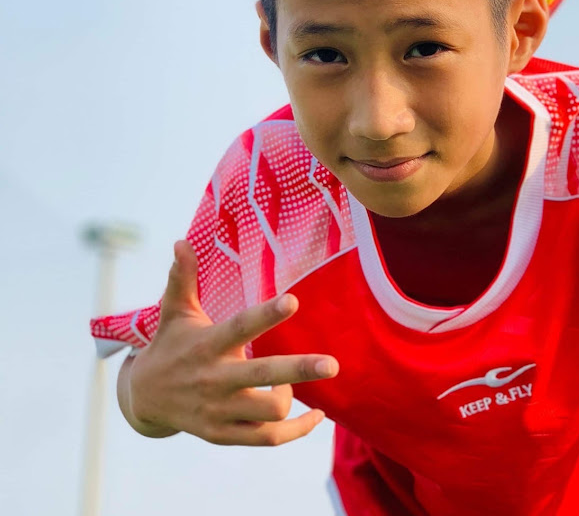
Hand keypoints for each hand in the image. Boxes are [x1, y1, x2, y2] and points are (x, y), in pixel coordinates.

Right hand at [124, 239, 338, 445]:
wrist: (143, 399)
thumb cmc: (169, 344)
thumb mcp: (174, 311)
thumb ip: (183, 278)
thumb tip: (181, 241)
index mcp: (207, 344)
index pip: (239, 327)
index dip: (266, 315)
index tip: (293, 301)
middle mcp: (214, 379)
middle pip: (263, 376)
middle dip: (300, 370)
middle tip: (333, 365)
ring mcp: (219, 410)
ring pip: (268, 412)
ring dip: (290, 396)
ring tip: (292, 381)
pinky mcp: (223, 434)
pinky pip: (267, 439)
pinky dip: (296, 431)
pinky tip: (316, 417)